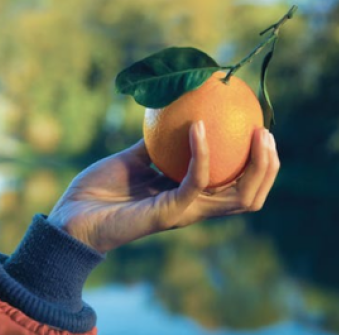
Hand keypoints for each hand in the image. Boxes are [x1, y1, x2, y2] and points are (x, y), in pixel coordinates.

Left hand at [48, 121, 279, 252]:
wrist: (72, 216)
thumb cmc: (99, 190)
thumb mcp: (133, 160)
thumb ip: (155, 145)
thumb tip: (173, 115)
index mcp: (187, 195)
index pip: (236, 186)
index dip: (256, 164)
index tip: (258, 129)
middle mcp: (192, 206)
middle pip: (248, 195)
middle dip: (267, 166)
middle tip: (265, 132)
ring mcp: (182, 212)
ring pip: (237, 196)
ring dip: (254, 165)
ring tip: (257, 133)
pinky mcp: (167, 212)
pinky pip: (195, 181)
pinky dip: (202, 153)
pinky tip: (198, 127)